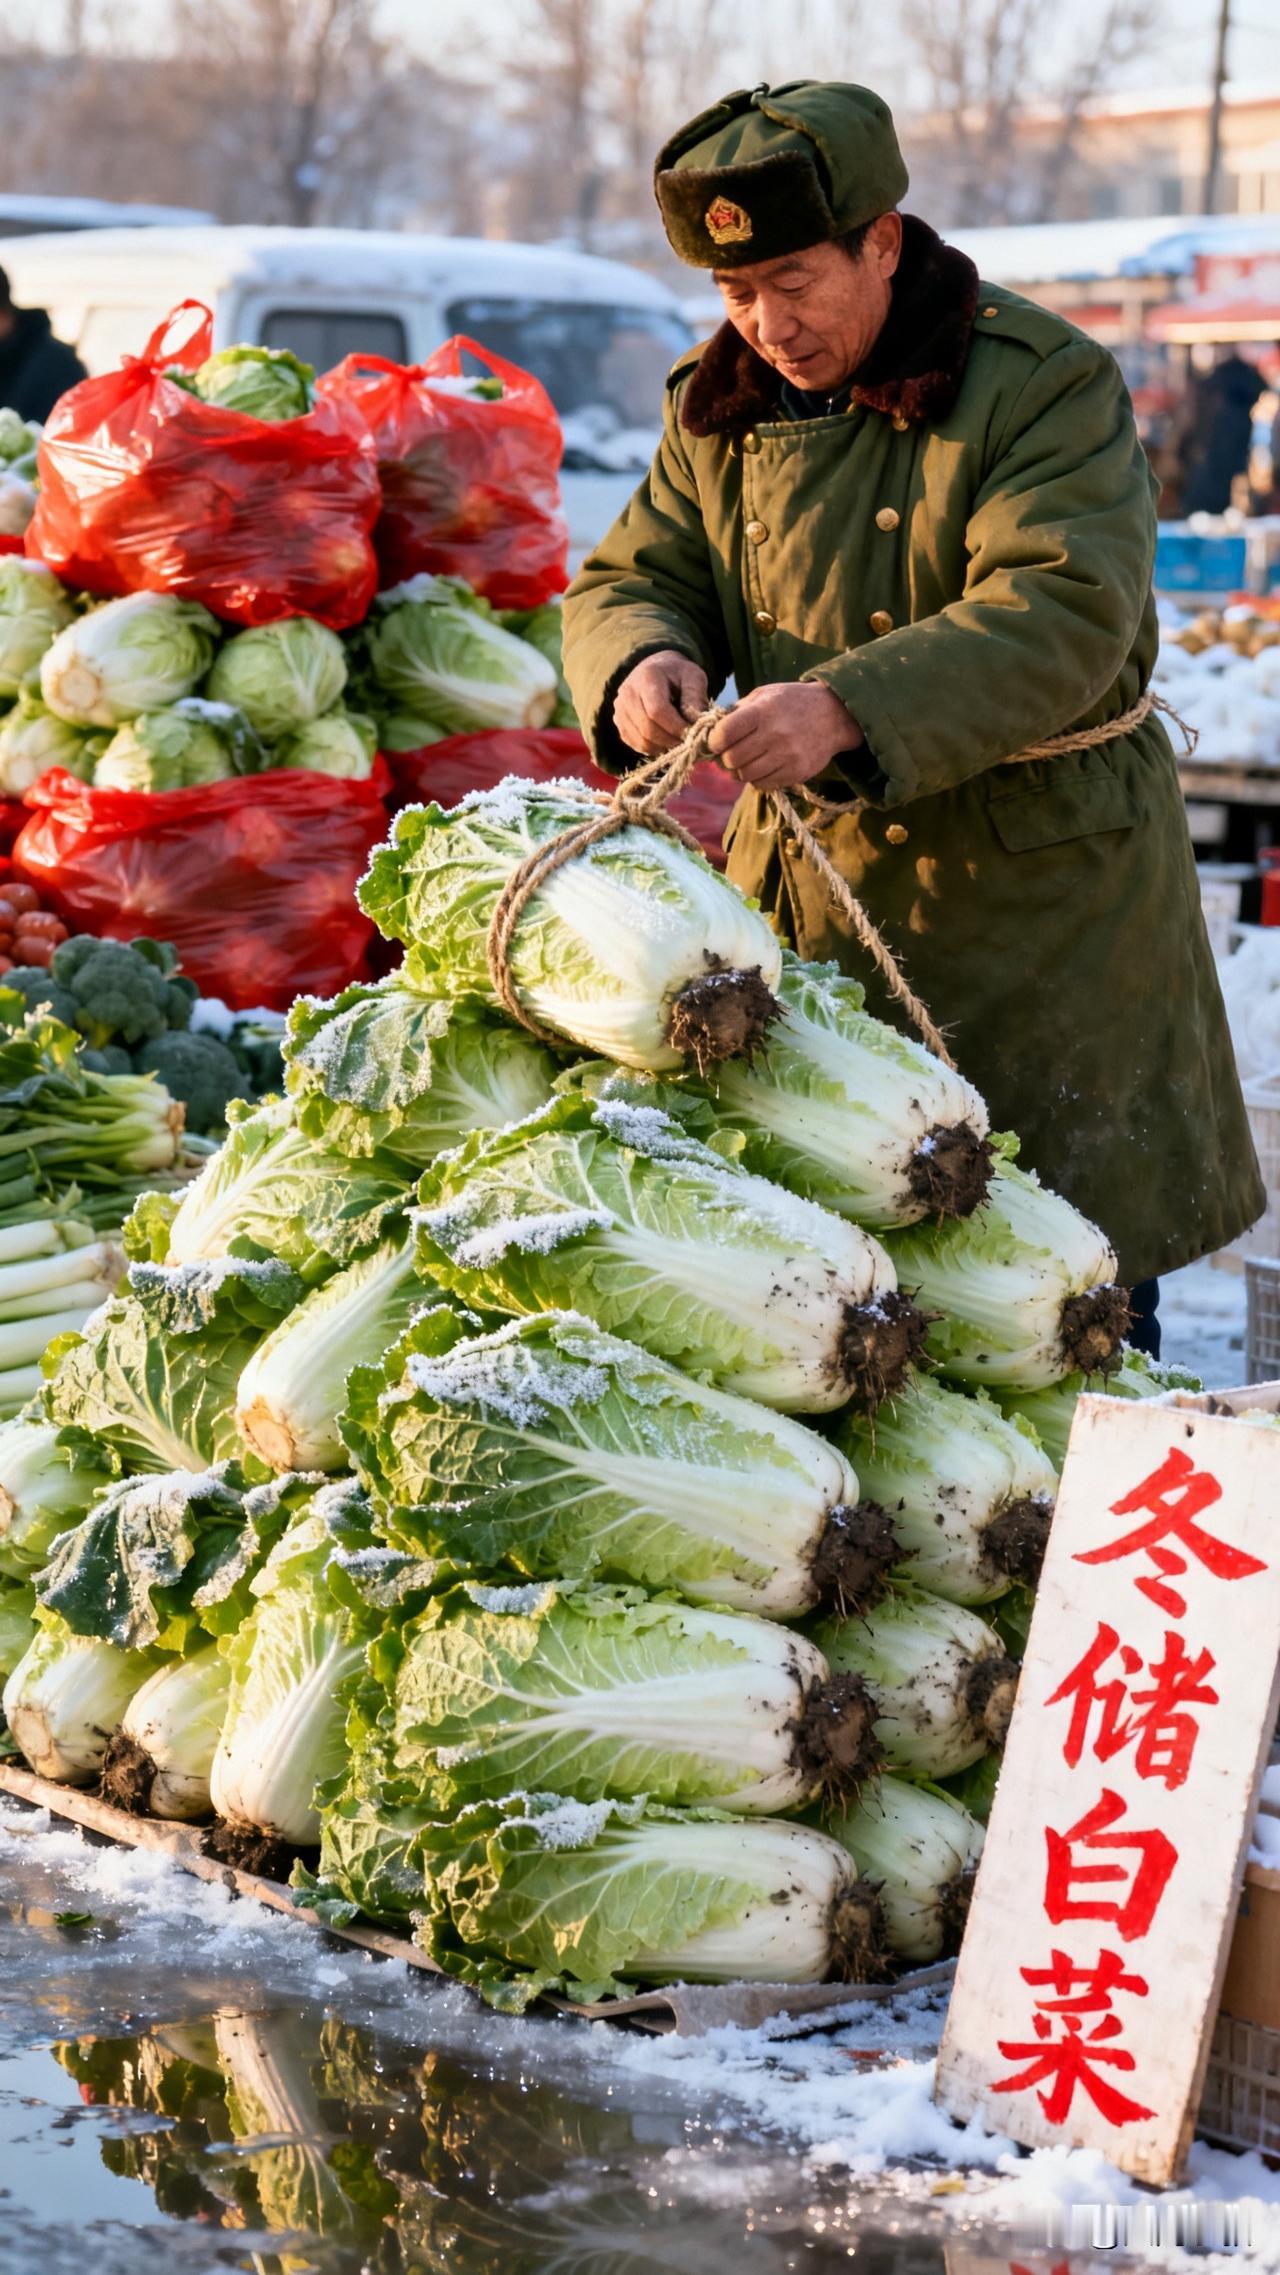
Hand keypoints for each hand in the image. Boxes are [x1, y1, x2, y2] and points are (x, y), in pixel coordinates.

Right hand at [613, 651, 708, 756]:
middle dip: (670, 740)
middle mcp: (627, 692)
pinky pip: (635, 744)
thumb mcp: (693, 677)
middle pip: (646, 728)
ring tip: (678, 742)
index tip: (692, 734)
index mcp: (647, 676)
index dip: (675, 727)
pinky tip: (666, 741)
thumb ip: (695, 698)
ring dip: (663, 747)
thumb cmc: (678, 675)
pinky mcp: (619, 722)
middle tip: (687, 743)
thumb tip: (694, 723)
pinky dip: (653, 748)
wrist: (656, 670)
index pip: (657, 710)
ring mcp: (620, 708)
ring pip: (640, 740)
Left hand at [707, 681, 862, 790]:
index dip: (714, 741)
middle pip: (732, 759)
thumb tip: (710, 732)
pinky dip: (758, 779)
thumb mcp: (764, 695)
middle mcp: (775, 734)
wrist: (834, 715)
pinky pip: (763, 785)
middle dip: (726, 758)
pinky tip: (763, 767)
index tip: (717, 742)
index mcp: (763, 711)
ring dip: (741, 771)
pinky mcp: (796, 773)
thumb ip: (737, 711)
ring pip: (746, 775)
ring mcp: (787, 756)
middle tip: (731, 753)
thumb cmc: (792, 702)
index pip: (724, 734)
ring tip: (746, 761)